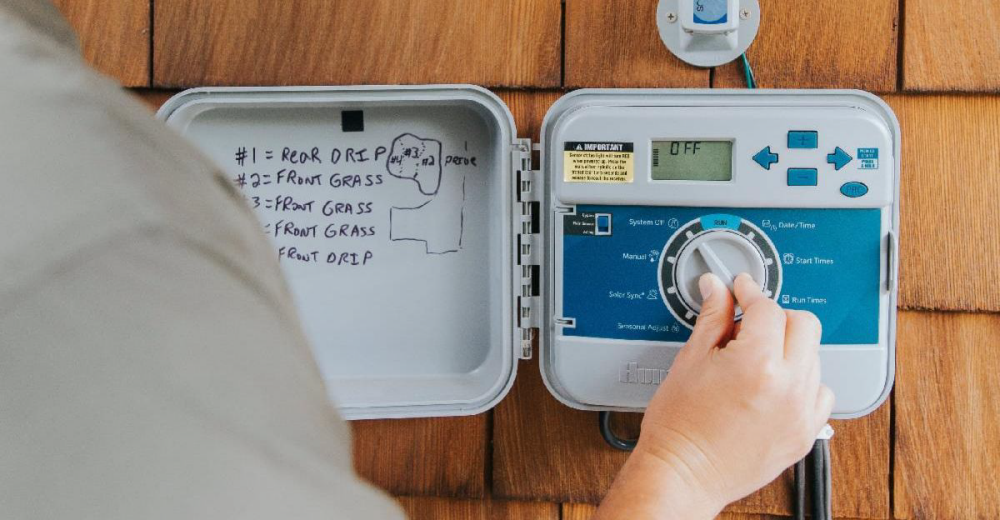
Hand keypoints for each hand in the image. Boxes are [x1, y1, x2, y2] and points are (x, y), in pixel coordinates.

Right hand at [596, 273, 832, 518]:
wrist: (684, 475)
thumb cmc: (679, 427)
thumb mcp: (690, 360)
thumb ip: (712, 318)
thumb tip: (717, 289)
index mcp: (757, 364)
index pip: (767, 308)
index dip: (749, 293)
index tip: (740, 290)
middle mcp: (788, 387)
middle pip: (804, 325)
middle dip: (776, 316)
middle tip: (750, 323)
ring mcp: (802, 413)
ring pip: (814, 357)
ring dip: (789, 349)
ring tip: (756, 360)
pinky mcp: (806, 434)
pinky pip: (820, 393)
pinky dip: (803, 382)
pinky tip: (775, 386)